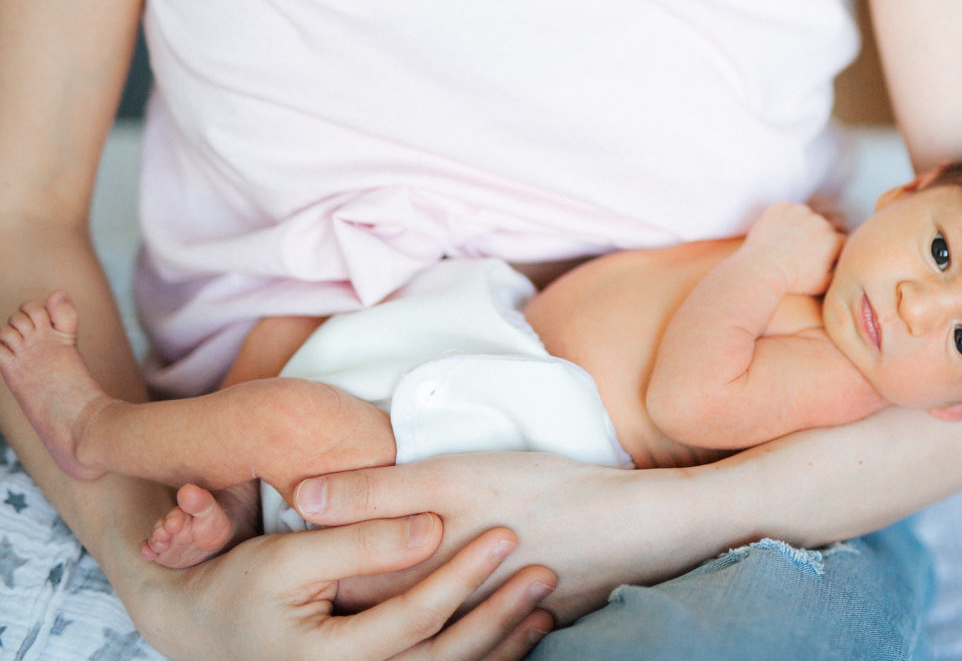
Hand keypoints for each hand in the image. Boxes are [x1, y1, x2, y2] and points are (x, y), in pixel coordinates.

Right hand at [133, 513, 555, 660]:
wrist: (200, 632)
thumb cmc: (242, 586)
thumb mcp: (290, 556)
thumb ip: (361, 541)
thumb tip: (430, 529)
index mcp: (327, 660)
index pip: (415, 616)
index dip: (462, 574)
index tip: (505, 533)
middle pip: (444, 656)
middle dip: (499, 614)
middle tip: (544, 571)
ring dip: (502, 645)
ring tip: (545, 606)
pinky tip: (518, 636)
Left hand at [291, 452, 716, 624]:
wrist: (627, 529)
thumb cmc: (541, 492)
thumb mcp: (452, 477)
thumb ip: (375, 490)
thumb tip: (301, 496)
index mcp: (411, 572)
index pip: (335, 578)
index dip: (304, 564)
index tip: (276, 542)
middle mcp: (431, 607)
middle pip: (364, 606)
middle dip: (333, 590)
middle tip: (306, 571)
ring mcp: (466, 620)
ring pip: (402, 620)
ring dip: (379, 608)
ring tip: (354, 585)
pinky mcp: (497, 623)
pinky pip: (445, 631)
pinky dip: (429, 619)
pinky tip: (427, 597)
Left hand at [743, 202, 844, 295]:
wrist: (762, 270)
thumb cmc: (794, 281)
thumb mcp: (825, 283)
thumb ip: (841, 269)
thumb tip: (847, 261)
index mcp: (834, 240)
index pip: (840, 240)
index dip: (830, 249)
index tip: (819, 258)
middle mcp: (820, 222)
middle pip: (823, 227)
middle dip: (816, 237)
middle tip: (801, 252)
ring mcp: (801, 212)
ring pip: (806, 217)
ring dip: (801, 227)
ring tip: (788, 244)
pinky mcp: (782, 207)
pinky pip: (787, 211)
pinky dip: (784, 220)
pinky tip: (778, 235)